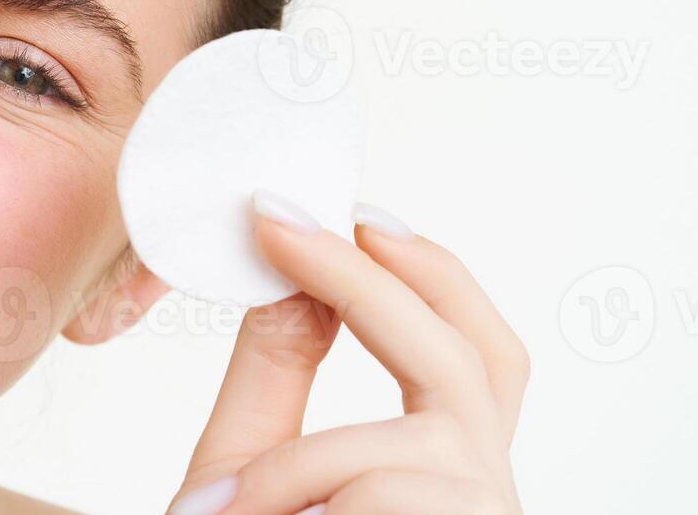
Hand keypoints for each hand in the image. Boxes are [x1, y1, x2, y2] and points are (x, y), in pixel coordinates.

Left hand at [165, 197, 527, 514]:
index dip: (429, 272)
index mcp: (448, 466)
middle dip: (378, 281)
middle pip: (478, 359)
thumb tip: (294, 270)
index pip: (478, 351)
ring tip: (212, 510)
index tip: (353, 211)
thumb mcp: (250, 469)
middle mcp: (486, 494)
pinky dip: (290, 502)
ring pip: (412, 444)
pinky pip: (372, 494)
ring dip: (296, 467)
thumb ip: (279, 373)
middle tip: (283, 222)